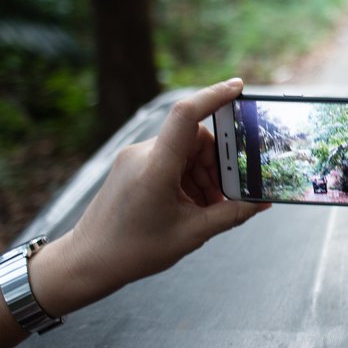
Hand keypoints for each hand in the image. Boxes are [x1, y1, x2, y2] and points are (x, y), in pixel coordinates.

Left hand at [66, 78, 268, 291]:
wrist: (88, 260)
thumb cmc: (134, 249)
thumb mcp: (192, 234)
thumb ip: (231, 214)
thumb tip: (260, 203)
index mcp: (156, 166)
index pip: (187, 114)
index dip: (215, 95)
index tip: (238, 87)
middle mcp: (143, 153)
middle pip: (195, 139)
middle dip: (217, 164)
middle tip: (226, 195)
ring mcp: (135, 157)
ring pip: (185, 151)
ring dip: (203, 175)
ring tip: (206, 208)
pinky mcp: (132, 165)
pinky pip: (170, 160)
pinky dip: (187, 178)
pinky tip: (190, 205)